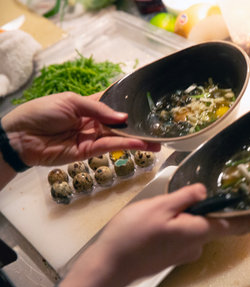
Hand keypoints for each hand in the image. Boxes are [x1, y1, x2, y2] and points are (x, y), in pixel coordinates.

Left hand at [1, 92, 159, 166]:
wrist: (20, 136)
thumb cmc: (41, 112)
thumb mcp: (71, 101)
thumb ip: (98, 109)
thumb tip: (123, 117)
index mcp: (88, 106)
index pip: (113, 104)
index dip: (129, 105)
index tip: (148, 106)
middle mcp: (93, 122)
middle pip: (120, 124)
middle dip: (139, 127)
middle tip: (159, 130)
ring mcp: (92, 137)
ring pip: (119, 138)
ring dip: (138, 140)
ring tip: (157, 142)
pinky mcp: (88, 152)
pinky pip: (109, 147)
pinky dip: (124, 146)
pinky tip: (139, 144)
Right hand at [50, 184, 249, 286]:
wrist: (108, 266)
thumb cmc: (133, 234)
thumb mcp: (159, 206)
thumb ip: (187, 196)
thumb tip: (206, 191)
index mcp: (199, 231)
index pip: (237, 226)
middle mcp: (197, 245)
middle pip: (210, 221)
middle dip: (198, 209)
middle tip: (173, 202)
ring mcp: (184, 253)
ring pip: (193, 226)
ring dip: (182, 216)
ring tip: (154, 213)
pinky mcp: (173, 256)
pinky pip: (182, 234)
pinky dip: (174, 226)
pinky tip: (152, 224)